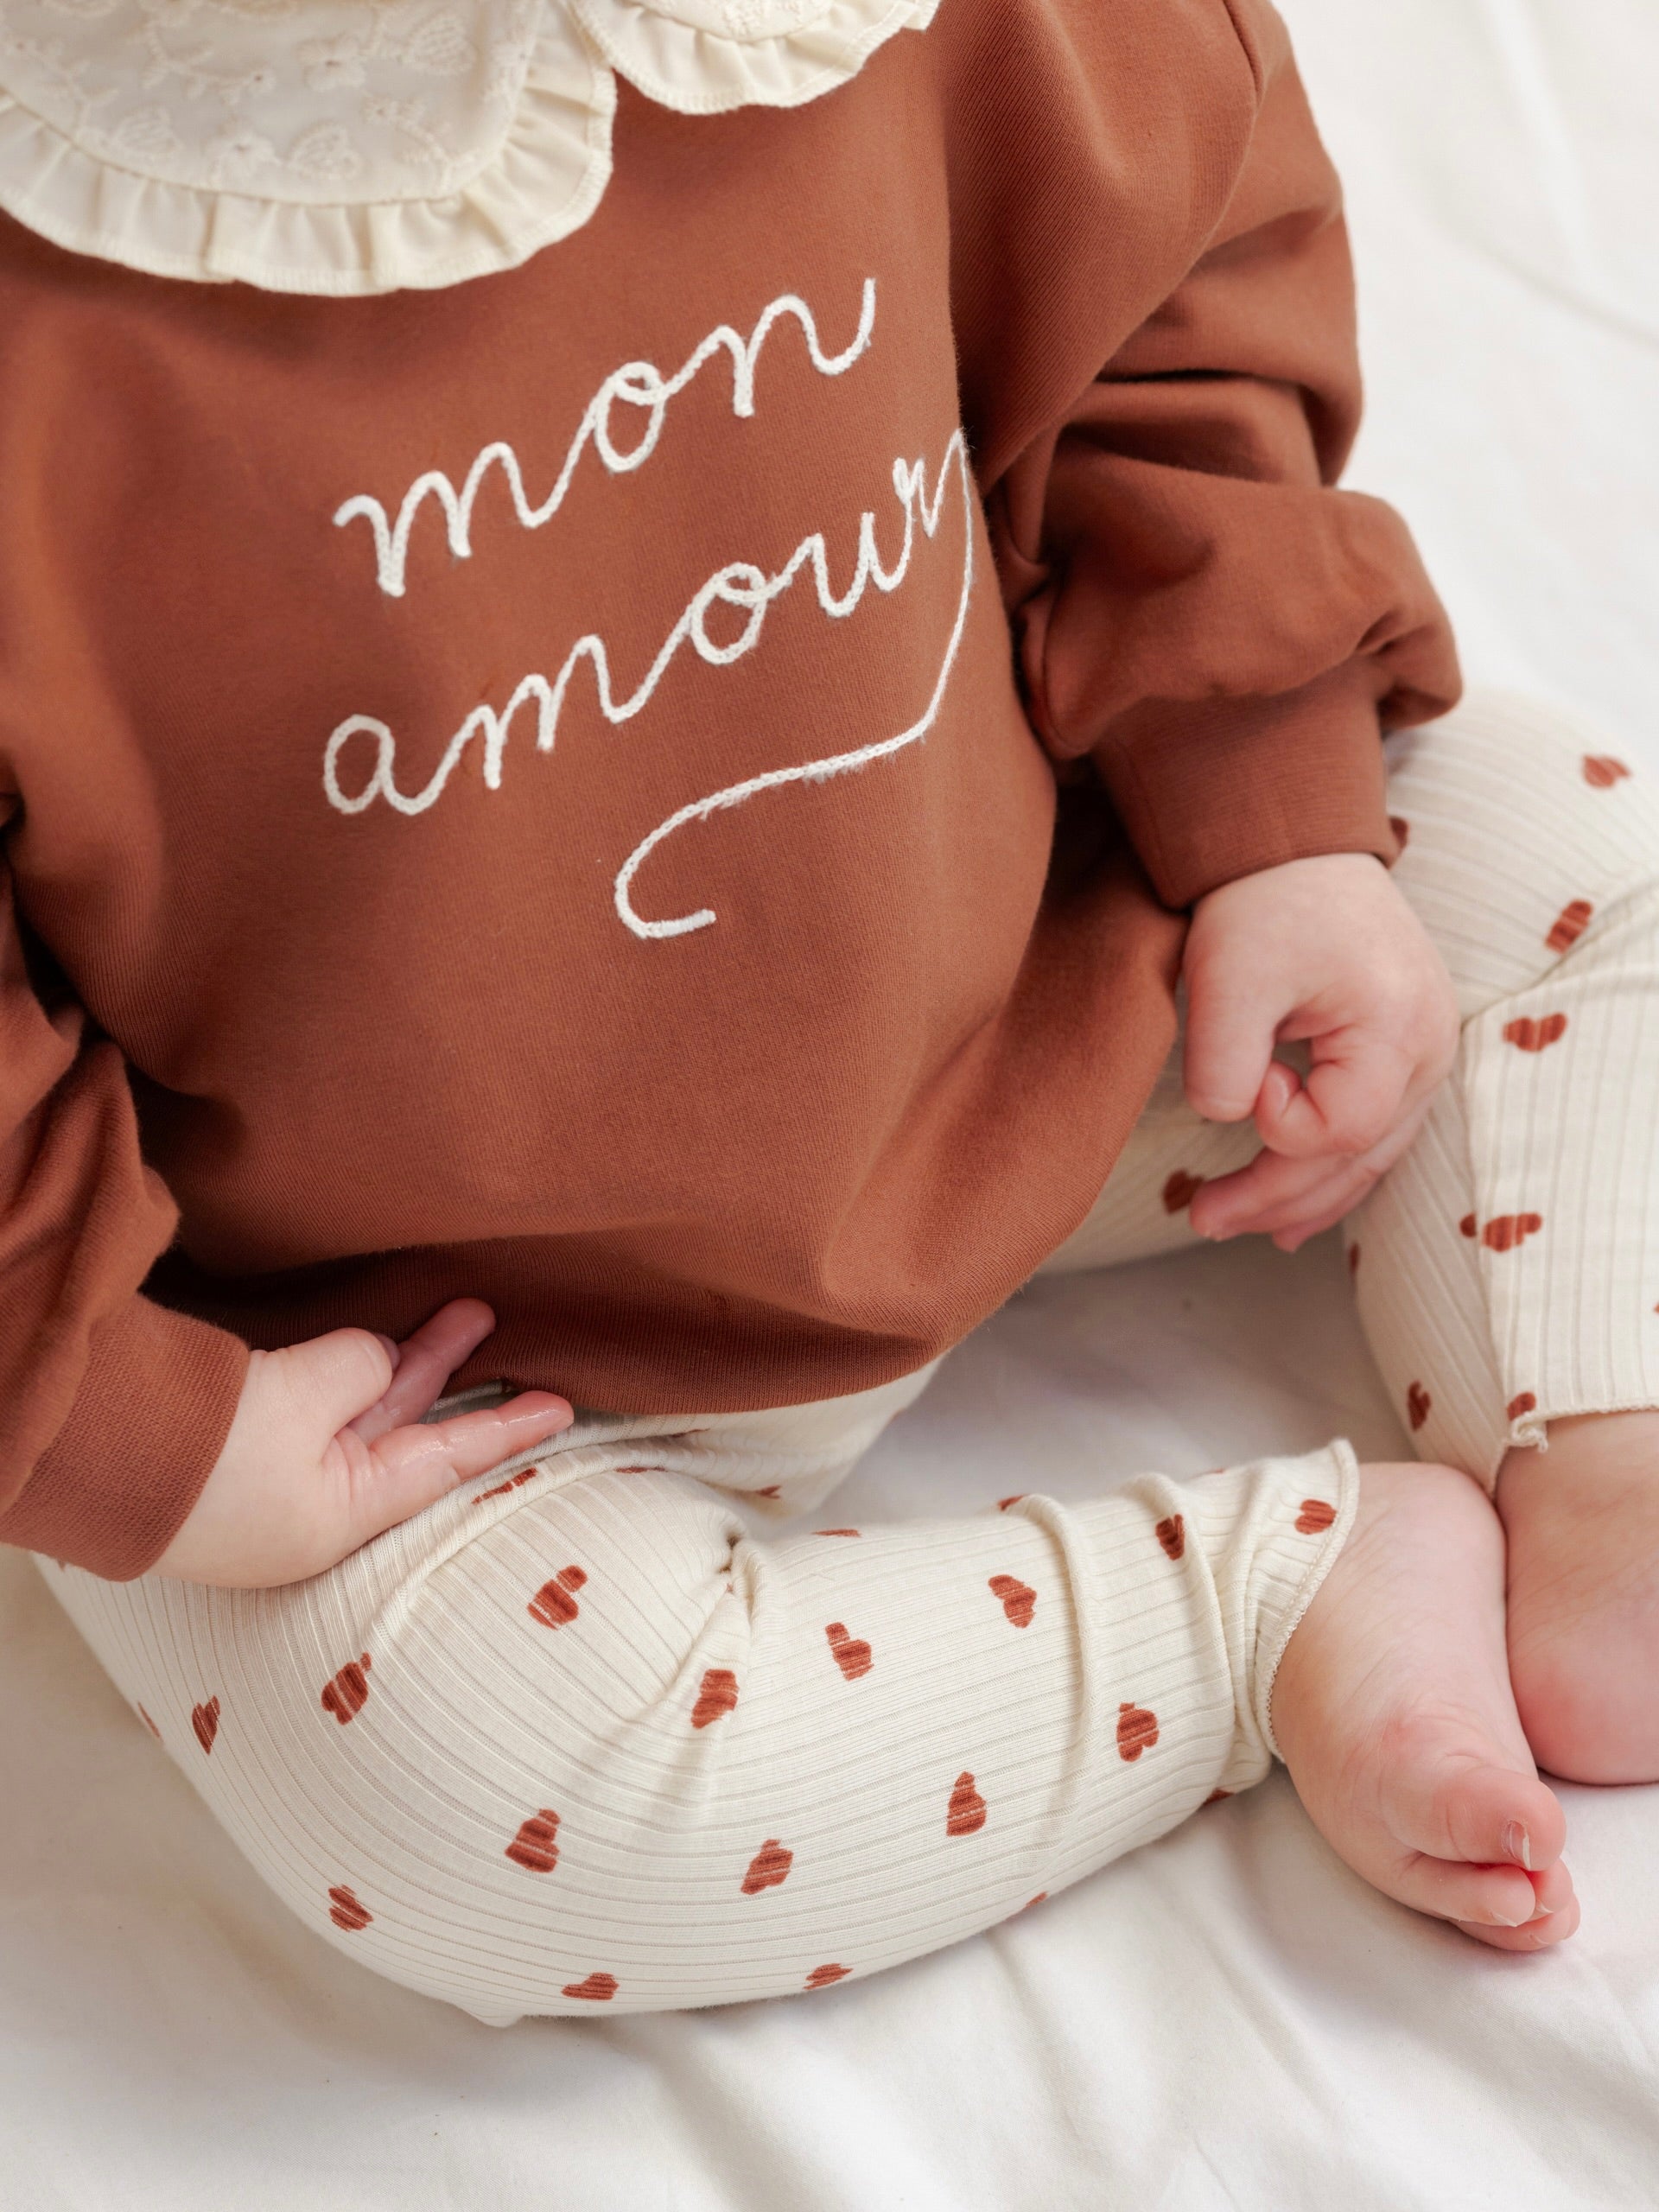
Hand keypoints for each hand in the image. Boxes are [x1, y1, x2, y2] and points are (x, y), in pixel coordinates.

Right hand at [154, 1299, 572, 1587]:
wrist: (91, 1454)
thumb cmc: (205, 1446)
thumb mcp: (303, 1398)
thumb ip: (357, 1371)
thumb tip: (373, 1360)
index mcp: (342, 1517)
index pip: (448, 1464)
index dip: (508, 1429)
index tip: (566, 1407)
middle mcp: (314, 1508)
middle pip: (406, 1432)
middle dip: (451, 1374)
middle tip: (493, 1319)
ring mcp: (272, 1482)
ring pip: (360, 1411)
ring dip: (407, 1361)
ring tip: (460, 1312)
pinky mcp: (233, 1451)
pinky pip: (314, 1405)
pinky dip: (351, 1371)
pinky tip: (375, 1341)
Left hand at [1182, 853, 1458, 1250]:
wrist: (1296, 843)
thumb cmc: (1264, 900)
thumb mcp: (1227, 976)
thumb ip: (1222, 1062)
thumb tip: (1229, 1123)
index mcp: (1398, 1029)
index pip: (1339, 1129)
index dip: (1277, 1127)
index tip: (1237, 1081)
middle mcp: (1430, 1049)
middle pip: (1358, 1157)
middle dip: (1276, 1196)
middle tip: (1200, 1218)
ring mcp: (1426, 1051)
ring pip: (1369, 1154)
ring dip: (1303, 1196)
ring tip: (1242, 1228)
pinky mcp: (1404, 1049)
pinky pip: (1374, 1128)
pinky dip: (1330, 1168)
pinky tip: (1294, 1207)